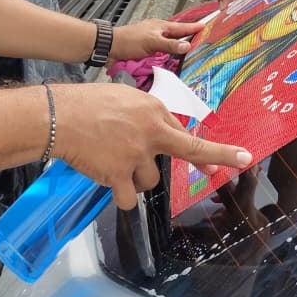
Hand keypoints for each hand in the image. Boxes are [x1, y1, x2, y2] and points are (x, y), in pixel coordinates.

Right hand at [54, 83, 251, 208]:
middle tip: (239, 163)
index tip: (238, 156)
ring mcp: (136, 154)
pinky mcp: (119, 174)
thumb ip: (146, 116)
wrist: (57, 117)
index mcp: (153, 110)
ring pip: (148, 180)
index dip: (208, 148)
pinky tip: (107, 181)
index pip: (185, 130)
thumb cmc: (85, 104)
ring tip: (110, 160)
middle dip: (216, 157)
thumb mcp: (123, 98)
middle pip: (189, 150)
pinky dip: (120, 195)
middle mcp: (151, 131)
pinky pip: (128, 198)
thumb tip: (162, 134)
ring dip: (134, 178)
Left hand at [110, 18, 203, 59]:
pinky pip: (162, 54)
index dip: (194, 28)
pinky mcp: (146, 52)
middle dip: (188, 39)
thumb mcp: (152, 42)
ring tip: (191, 55)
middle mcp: (158, 34)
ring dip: (178, 50)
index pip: (181, 27)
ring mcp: (152, 43)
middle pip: (177, 36)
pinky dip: (169, 58)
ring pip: (170, 46)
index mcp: (160, 27)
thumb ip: (169, 45)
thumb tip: (187, 46)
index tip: (206, 26)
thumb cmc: (129, 41)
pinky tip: (172, 64)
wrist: (109, 48)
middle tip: (202, 42)